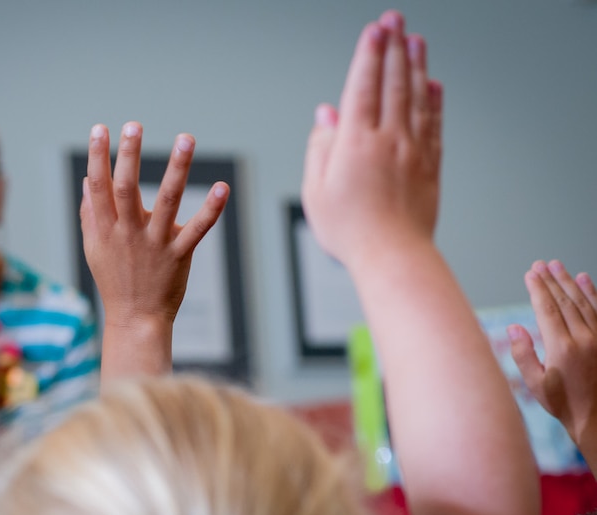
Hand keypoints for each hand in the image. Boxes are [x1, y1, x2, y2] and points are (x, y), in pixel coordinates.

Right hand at [81, 121, 228, 329]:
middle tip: (133, 126)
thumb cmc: (115, 280)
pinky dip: (211, 210)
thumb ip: (90, 214)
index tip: (100, 129)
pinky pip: (196, 230)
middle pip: (127, 189)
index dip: (98, 157)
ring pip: (166, 201)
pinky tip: (223, 188)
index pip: (99, 187)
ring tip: (186, 139)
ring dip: (177, 169)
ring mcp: (155, 243)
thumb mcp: (94, 248)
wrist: (136, 319)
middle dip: (129, 156)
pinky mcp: (179, 254)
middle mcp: (129, 233)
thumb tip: (87, 179)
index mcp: (106, 229)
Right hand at [301, 11, 442, 270]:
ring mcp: (413, 151)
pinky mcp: (430, 167)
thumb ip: (321, 146)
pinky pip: (434, 125)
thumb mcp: (316, 190)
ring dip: (416, 66)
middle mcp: (388, 141)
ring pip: (416, 98)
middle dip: (394, 47)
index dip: (368, 55)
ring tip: (416, 40)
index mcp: (355, 144)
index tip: (373, 30)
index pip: (362, 87)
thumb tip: (328, 113)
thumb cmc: (349, 231)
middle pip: (393, 84)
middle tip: (396, 20)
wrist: (392, 256)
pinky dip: (434, 101)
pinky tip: (433, 85)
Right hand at [509, 260, 596, 444]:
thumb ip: (524, 354)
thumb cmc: (563, 404)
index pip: (547, 309)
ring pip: (583, 301)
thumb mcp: (535, 384)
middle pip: (564, 300)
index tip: (530, 274)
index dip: (537, 289)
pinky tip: (584, 279)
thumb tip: (514, 328)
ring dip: (569, 281)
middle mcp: (583, 338)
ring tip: (558, 266)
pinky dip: (592, 292)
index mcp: (562, 348)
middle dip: (551, 280)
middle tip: (541, 264)